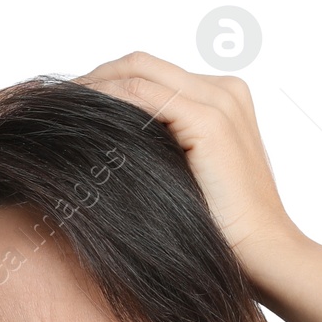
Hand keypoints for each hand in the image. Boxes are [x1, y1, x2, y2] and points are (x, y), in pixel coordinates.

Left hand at [73, 51, 299, 299]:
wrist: (267, 256)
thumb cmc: (227, 234)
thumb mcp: (188, 183)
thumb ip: (161, 153)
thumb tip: (105, 149)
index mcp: (223, 98)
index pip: (151, 74)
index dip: (105, 84)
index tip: (70, 110)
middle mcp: (225, 89)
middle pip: (140, 64)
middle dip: (93, 79)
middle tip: (55, 106)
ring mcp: (220, 100)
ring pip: (136, 71)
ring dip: (92, 87)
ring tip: (60, 112)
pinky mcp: (211, 121)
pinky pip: (143, 94)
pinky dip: (107, 100)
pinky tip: (82, 121)